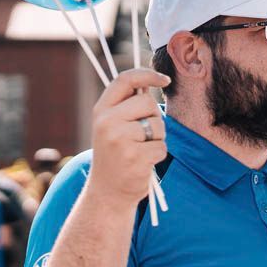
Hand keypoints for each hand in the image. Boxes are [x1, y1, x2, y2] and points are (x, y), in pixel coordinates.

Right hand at [87, 68, 169, 207]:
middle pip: (148, 103)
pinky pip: (161, 147)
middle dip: (153, 117)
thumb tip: (152, 82)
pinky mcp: (134, 158)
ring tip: (140, 150)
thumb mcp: (112, 126)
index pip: (125, 80)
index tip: (165, 79)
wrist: (108, 192)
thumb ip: (127, 105)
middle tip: (141, 136)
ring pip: (158, 125)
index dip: (147, 75)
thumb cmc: (116, 154)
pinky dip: (157, 155)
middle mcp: (106, 123)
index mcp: (101, 111)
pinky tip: (143, 163)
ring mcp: (120, 140)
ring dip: (157, 138)